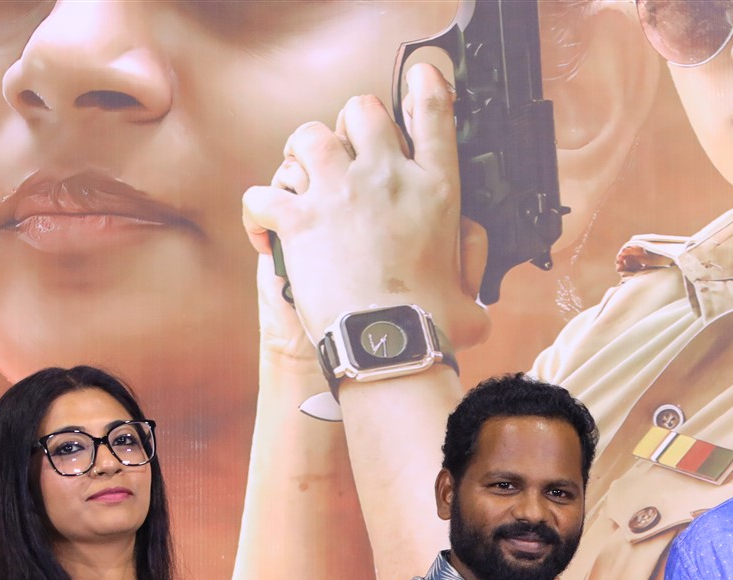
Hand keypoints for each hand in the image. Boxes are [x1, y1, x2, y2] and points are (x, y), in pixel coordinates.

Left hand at [239, 65, 488, 350]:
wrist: (388, 348)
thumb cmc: (431, 327)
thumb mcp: (472, 292)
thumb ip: (474, 256)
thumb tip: (472, 237)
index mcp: (435, 191)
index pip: (434, 116)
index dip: (425, 87)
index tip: (419, 79)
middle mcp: (386, 179)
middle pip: (362, 111)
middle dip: (350, 125)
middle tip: (345, 153)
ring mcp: (339, 194)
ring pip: (307, 137)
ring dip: (300, 154)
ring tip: (300, 178)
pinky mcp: (299, 220)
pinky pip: (262, 195)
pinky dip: (258, 212)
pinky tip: (266, 232)